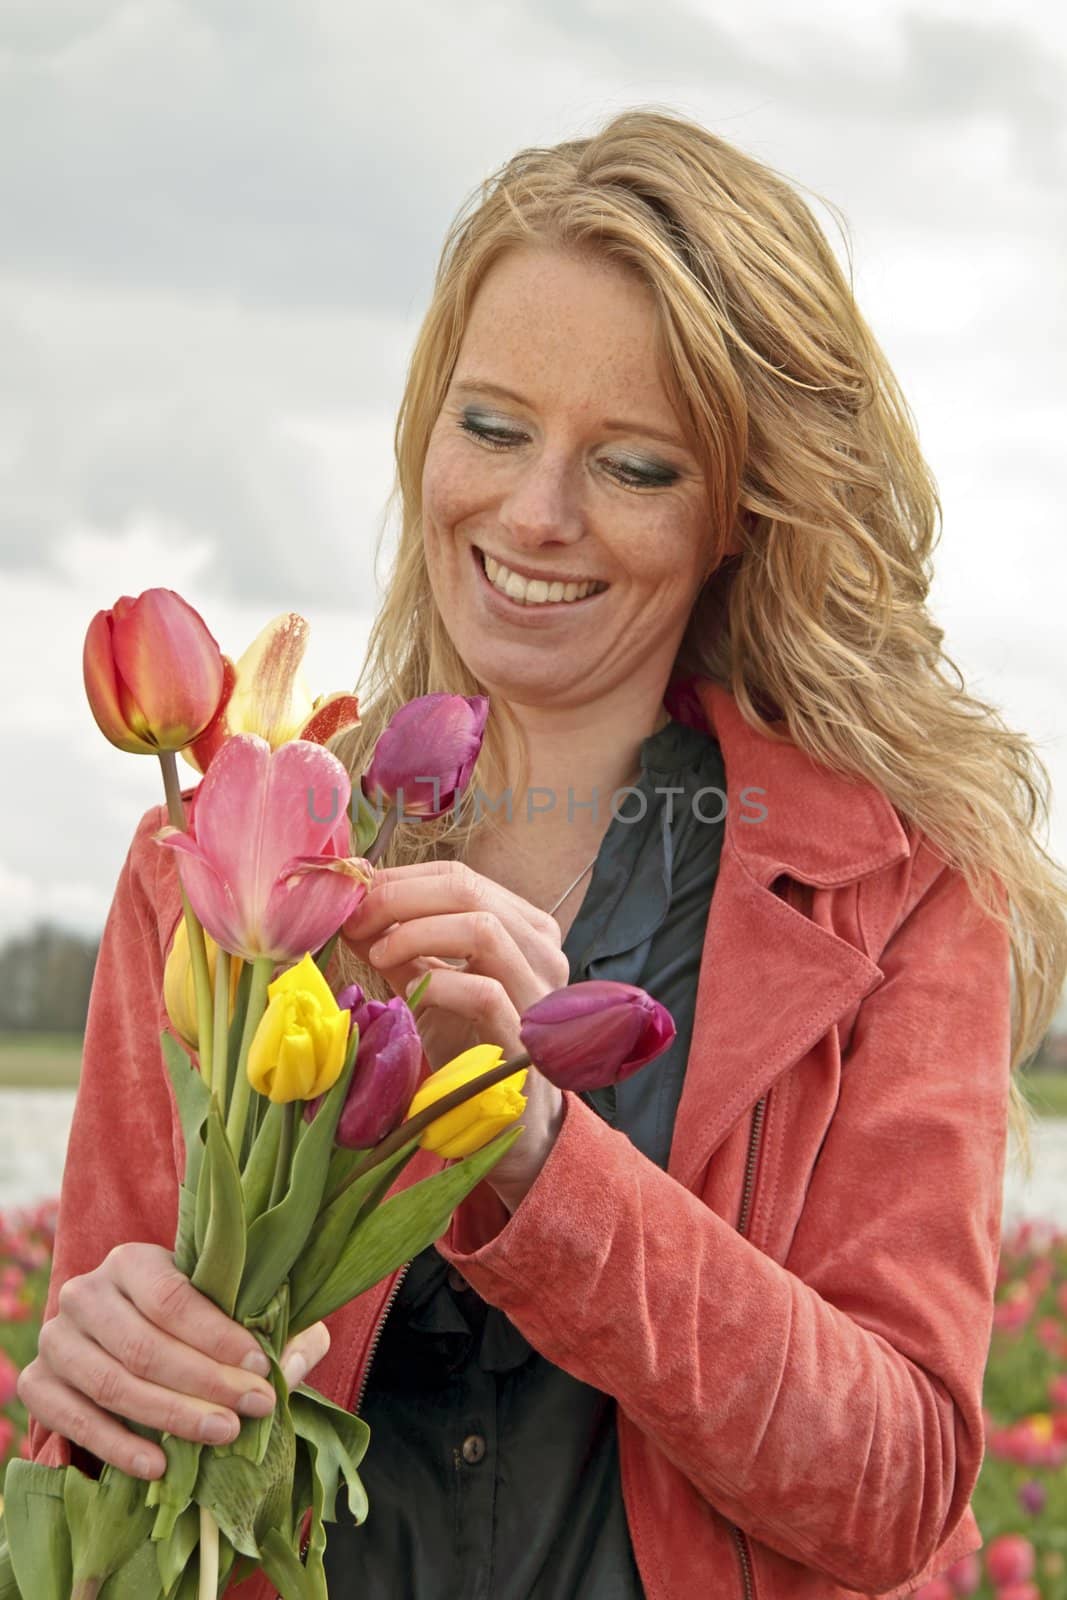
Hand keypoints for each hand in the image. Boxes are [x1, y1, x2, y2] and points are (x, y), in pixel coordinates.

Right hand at [18, 1242, 330, 1480]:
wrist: (121, 1341)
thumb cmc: (191, 1323)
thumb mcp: (235, 1310)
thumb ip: (279, 1328)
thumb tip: (293, 1364)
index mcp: (133, 1260)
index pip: (174, 1300)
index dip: (218, 1337)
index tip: (262, 1368)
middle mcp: (85, 1292)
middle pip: (145, 1346)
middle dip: (206, 1382)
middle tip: (252, 1409)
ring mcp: (56, 1339)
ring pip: (113, 1385)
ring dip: (171, 1417)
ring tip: (221, 1434)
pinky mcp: (39, 1383)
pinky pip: (73, 1420)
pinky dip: (117, 1446)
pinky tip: (159, 1466)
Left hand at [341, 860, 569, 1200]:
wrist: (514, 1124)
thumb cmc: (471, 1046)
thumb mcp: (432, 986)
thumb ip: (403, 945)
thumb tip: (352, 905)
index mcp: (525, 928)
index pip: (461, 877)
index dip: (400, 879)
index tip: (352, 897)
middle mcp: (543, 950)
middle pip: (469, 891)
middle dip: (398, 898)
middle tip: (353, 918)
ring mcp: (540, 993)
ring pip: (482, 929)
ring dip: (414, 932)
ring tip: (376, 954)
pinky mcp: (528, 1039)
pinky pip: (482, 992)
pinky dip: (436, 983)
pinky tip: (405, 994)